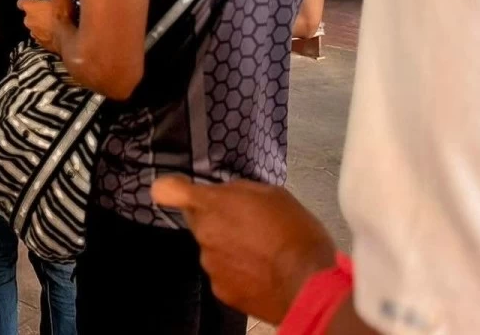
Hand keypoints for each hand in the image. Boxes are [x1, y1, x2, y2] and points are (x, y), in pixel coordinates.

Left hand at [17, 0, 74, 54]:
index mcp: (30, 8)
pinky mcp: (41, 44)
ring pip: (36, 27)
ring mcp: (34, 34)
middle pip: (29, 16)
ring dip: (42, 25)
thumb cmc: (61, 14)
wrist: (67, 38)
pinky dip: (48, 35)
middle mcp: (28, 21)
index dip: (27, 1)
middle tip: (49, 12)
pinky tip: (57, 33)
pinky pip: (42, 37)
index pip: (21, 2)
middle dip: (37, 14)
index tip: (33, 1)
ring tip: (54, 24)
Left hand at [152, 176, 337, 324]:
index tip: (181, 190)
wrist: (310, 285)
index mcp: (212, 205)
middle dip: (217, 220)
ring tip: (262, 254)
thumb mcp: (273, 194)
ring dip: (229, 248)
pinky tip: (262, 274)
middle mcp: (204, 234)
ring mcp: (210, 265)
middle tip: (249, 226)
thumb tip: (227, 196)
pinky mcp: (221, 291)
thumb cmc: (295, 233)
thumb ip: (239, 192)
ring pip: (212, 249)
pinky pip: (224, 274)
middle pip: (198, 221)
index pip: (168, 191)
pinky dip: (238, 273)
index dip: (173, 188)